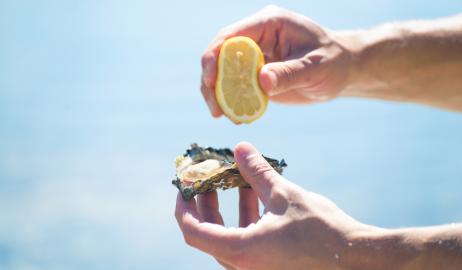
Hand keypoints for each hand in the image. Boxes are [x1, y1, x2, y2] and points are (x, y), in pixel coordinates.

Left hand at [175, 142, 367, 269]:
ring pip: (227, 235)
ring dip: (228, 206)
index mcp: (240, 251)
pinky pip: (246, 240)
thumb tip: (239, 147)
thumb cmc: (320, 230)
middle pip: (207, 232)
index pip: (192, 231)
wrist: (355, 259)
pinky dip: (245, 217)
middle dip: (206, 201)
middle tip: (208, 176)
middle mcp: (242, 266)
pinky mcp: (268, 265)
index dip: (183, 206)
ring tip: (235, 178)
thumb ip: (257, 171)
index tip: (184, 185)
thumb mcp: (284, 194)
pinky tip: (257, 193)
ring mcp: (255, 268)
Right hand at [200, 5, 353, 116]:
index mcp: (268, 24)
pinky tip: (235, 117)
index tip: (210, 81)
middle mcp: (257, 37)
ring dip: (218, 94)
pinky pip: (235, 86)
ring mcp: (254, 56)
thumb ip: (289, 73)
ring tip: (222, 116)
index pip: (231, 36)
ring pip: (223, 72)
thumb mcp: (315, 67)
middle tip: (215, 109)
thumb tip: (261, 82)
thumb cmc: (334, 62)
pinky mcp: (256, 74)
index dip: (214, 56)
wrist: (343, 71)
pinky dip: (231, 101)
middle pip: (219, 55)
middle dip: (211, 81)